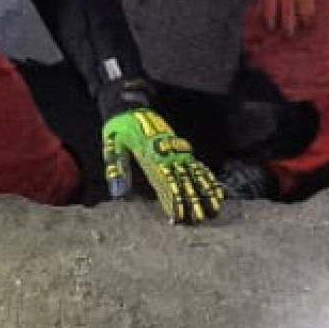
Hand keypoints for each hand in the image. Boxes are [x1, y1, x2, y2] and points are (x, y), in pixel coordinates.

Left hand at [101, 98, 223, 225]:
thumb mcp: (112, 145)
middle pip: (184, 182)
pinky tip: (217, 191)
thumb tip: (119, 194)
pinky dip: (208, 179)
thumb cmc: (120, 128)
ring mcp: (177, 152)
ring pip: (194, 175)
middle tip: (200, 220)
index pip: (165, 182)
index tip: (178, 217)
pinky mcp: (181, 150)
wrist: (131, 108)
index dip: (173, 200)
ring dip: (205, 193)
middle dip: (193, 202)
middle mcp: (168, 155)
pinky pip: (198, 166)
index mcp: (151, 156)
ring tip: (214, 209)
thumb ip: (116, 168)